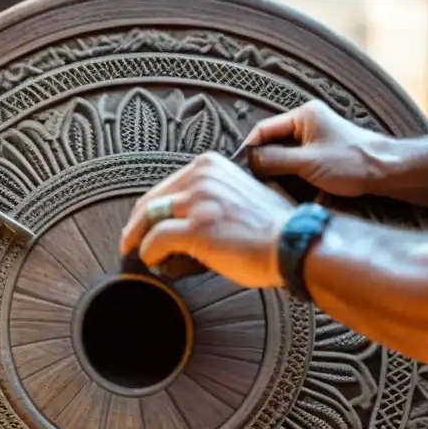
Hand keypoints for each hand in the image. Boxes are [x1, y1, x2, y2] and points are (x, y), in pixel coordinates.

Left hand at [119, 153, 295, 288]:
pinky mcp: (196, 228)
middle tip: (131, 243)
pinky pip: (155, 241)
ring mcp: (197, 201)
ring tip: (139, 255)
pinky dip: (149, 255)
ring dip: (138, 241)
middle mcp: (201, 176)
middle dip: (136, 226)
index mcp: (210, 165)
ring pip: (147, 220)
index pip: (165, 186)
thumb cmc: (272, 229)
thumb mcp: (237, 195)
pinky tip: (155, 263)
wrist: (296, 244)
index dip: (149, 210)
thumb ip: (209, 197)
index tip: (143, 225)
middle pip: (150, 201)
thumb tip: (179, 219)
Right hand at [245, 100, 392, 196]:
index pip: (264, 129)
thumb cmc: (352, 163)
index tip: (239, 168)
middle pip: (272, 141)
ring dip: (276, 169)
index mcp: (303, 115)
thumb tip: (249, 160)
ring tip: (268, 186)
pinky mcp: (321, 151)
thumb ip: (274, 160)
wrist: (387, 170)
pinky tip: (286, 186)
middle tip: (252, 181)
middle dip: (262, 161)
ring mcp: (315, 136)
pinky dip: (289, 172)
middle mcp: (307, 121)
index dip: (249, 148)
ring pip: (283, 153)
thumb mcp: (307, 163)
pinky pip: (296, 160)